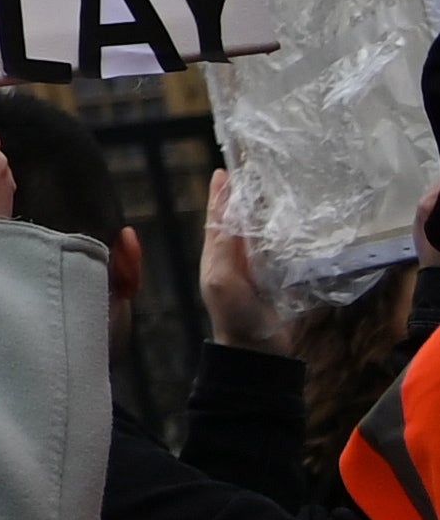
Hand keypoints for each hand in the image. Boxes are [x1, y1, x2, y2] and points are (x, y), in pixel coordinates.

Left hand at [205, 181, 290, 356]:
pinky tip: (301, 220)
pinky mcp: (281, 276)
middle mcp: (236, 256)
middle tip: (258, 169)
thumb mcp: (222, 281)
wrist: (260, 350)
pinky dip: (290, 233)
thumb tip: (224, 210)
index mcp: (217, 253)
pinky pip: (284, 248)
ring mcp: (259, 266)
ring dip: (270, 211)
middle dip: (247, 196)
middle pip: (242, 218)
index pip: (218, 216)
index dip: (221, 193)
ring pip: (264, 230)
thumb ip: (223, 247)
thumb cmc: (236, 316)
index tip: (225, 169)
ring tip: (281, 186)